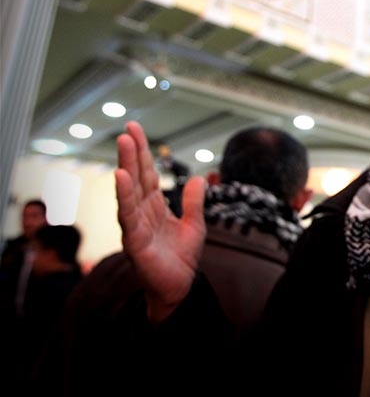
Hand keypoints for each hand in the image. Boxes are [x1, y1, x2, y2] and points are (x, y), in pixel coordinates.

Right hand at [116, 121, 205, 322]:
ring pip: (129, 191)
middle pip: (136, 177)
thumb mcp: (194, 225)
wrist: (178, 288)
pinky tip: (121, 177)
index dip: (143, 152)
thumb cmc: (181, 258)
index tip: (135, 129)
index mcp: (154, 207)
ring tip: (124, 144)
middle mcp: (141, 213)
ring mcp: (135, 226)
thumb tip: (201, 178)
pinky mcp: (134, 241)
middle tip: (127, 129)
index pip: (147, 174)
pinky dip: (124, 196)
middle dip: (132, 152)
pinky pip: (128, 215)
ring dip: (126, 166)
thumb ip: (194, 202)